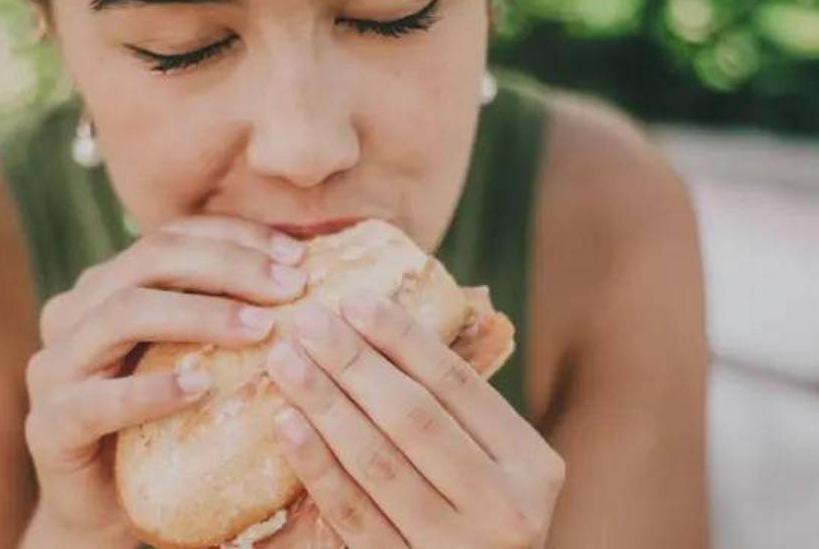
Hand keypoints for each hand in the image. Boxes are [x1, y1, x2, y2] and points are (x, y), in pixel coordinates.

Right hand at [21, 216, 309, 542]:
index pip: (170, 236)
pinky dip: (152, 391)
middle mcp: (73, 312)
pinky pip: (98, 401)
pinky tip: (201, 389)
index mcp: (105, 285)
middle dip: (228, 266)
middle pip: (148, 260)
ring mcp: (53, 367)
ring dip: (199, 315)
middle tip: (291, 287)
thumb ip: (224, 313)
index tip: (299, 255)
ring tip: (261, 329)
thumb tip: (305, 271)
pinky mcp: (49, 425)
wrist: (106, 508)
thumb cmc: (164, 425)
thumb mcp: (194, 358)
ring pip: (122, 314)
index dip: (235, 237)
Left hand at [264, 294, 565, 547]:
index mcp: (532, 465)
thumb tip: (375, 326)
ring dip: (325, 404)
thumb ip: (454, 415)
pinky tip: (287, 425)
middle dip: (354, 363)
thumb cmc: (477, 518)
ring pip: (379, 463)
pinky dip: (317, 466)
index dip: (403, 338)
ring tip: (286, 362)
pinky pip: (354, 516)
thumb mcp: (493, 468)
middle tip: (308, 321)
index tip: (353, 300)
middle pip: (415, 418)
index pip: (459, 385)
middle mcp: (506, 508)